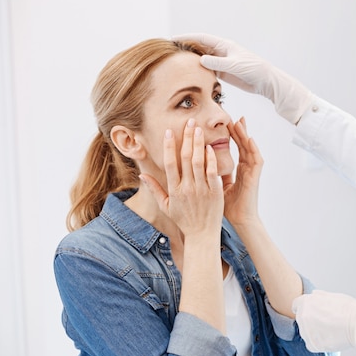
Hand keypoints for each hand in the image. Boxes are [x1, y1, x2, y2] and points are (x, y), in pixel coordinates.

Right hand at [140, 119, 223, 237]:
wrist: (203, 235)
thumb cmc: (184, 220)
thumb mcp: (166, 206)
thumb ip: (154, 189)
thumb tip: (141, 173)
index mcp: (174, 190)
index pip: (169, 163)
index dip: (169, 146)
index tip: (169, 131)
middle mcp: (186, 188)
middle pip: (185, 158)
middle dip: (186, 138)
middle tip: (189, 121)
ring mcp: (201, 189)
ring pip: (198, 162)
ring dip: (198, 143)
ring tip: (198, 128)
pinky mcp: (215, 192)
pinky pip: (212, 172)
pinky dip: (211, 159)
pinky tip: (210, 147)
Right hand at [173, 33, 312, 123]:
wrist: (266, 81)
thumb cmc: (253, 69)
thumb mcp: (234, 65)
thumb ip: (217, 62)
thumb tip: (200, 59)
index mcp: (224, 45)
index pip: (202, 38)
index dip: (187, 37)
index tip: (174, 38)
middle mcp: (221, 51)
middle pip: (200, 47)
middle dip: (186, 47)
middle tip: (171, 50)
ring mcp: (222, 61)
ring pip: (203, 59)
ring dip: (191, 60)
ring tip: (176, 62)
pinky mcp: (224, 72)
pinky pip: (208, 70)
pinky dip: (199, 70)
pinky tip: (190, 74)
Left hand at [222, 117, 262, 226]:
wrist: (239, 221)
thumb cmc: (228, 208)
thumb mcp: (217, 187)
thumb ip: (213, 175)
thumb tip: (203, 165)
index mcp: (238, 171)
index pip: (235, 149)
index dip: (231, 137)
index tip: (225, 125)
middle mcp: (246, 169)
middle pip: (243, 145)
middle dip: (238, 131)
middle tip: (232, 117)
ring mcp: (251, 173)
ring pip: (249, 149)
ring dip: (245, 135)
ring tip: (240, 121)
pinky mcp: (254, 178)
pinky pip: (257, 160)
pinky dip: (254, 149)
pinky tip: (250, 139)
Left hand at [292, 290, 355, 355]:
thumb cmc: (349, 309)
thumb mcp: (334, 296)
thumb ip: (320, 296)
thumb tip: (314, 294)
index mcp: (306, 302)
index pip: (296, 305)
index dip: (304, 308)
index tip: (311, 312)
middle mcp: (302, 316)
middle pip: (301, 319)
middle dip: (310, 320)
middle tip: (326, 322)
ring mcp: (306, 331)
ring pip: (306, 333)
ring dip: (314, 332)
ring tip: (330, 330)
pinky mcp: (312, 344)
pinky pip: (311, 344)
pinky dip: (318, 343)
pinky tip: (330, 338)